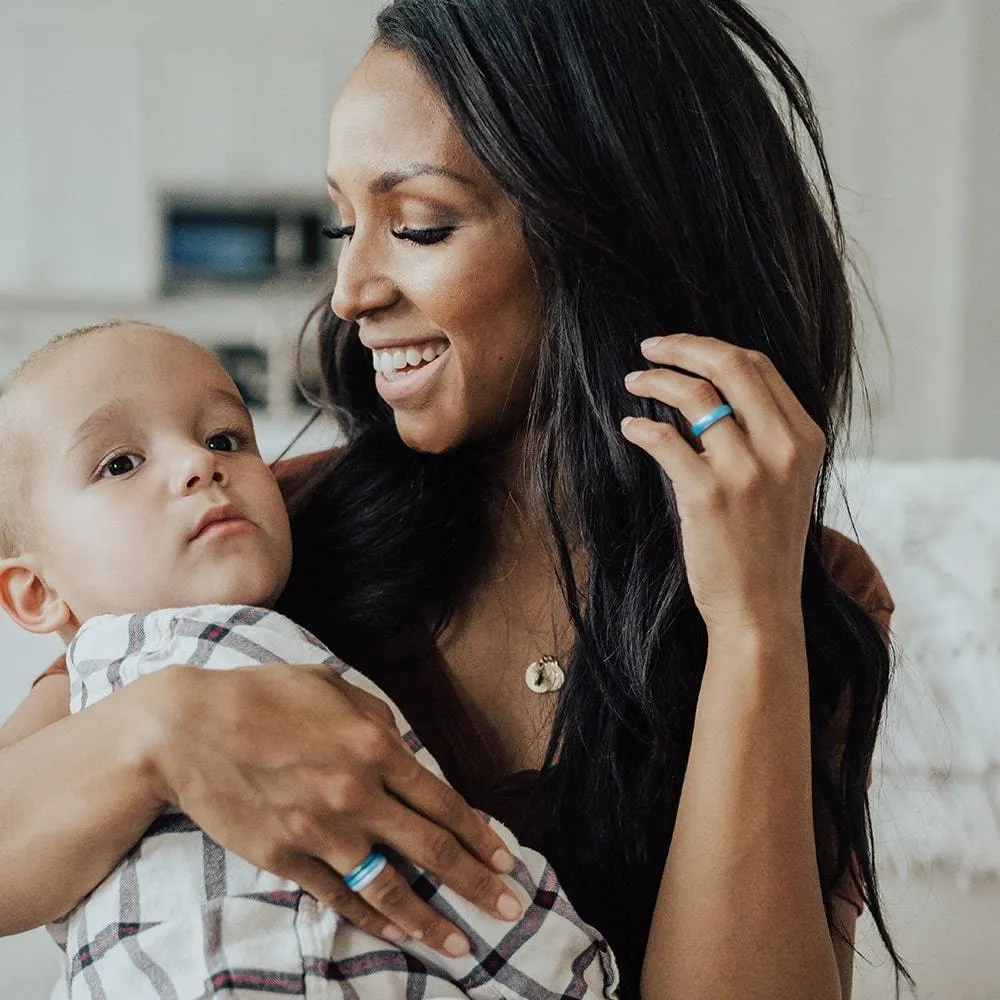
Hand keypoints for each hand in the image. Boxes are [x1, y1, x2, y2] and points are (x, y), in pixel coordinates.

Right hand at [143, 663, 519, 956]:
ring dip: (431, 920)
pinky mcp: (286, 859)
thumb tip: (405, 746)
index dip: (479, 833)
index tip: (506, 857)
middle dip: (476, 882)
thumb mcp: (331, 687)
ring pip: (390, 886)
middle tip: (509, 908)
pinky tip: (397, 932)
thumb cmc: (262, 696)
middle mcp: (357, 794)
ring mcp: (322, 832)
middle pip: (431, 849)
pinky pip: (339, 896)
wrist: (185, 729)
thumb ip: (377, 718)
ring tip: (462, 944)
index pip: (443, 801)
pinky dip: (372, 918)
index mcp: (375, 746)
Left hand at [621, 333, 825, 634]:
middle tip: (650, 347)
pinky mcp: (707, 495)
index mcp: (805, 439)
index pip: (760, 366)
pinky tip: (628, 427)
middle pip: (731, 365)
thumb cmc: (765, 547)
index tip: (682, 347)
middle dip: (683, 346)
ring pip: (694, 395)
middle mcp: (782, 447)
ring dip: (655, 380)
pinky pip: (664, 439)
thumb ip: (764, 436)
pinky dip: (640, 426)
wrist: (760, 609)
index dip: (714, 347)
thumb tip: (712, 392)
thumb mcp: (786, 483)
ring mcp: (746, 471)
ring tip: (632, 382)